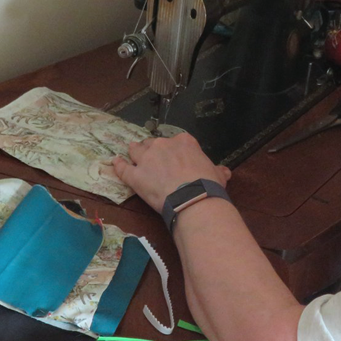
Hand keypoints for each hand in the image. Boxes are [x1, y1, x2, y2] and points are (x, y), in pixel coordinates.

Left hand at [112, 133, 231, 212]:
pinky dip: (119, 165)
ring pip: (136, 150)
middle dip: (153, 151)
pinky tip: (115, 163)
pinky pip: (123, 168)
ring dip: (135, 153)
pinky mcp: (135, 175)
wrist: (193, 198)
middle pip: (153, 143)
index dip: (173, 150)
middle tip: (154, 161)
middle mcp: (163, 145)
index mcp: (184, 141)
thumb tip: (224, 172)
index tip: (173, 158)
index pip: (175, 141)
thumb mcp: (217, 174)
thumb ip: (217, 170)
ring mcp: (147, 159)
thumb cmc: (208, 185)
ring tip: (132, 155)